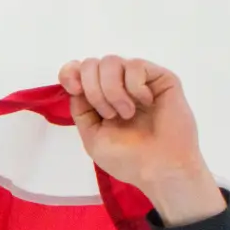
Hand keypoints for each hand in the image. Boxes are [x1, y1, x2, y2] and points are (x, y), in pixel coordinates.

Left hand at [57, 56, 222, 226]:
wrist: (159, 168)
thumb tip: (77, 86)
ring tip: (127, 114)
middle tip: (109, 115)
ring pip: (111, 62)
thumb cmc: (128, 158)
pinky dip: (134, 86)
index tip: (74, 89)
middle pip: (91, 64)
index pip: (77, 71)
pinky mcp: (159, 77)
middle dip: (93, 89)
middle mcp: (117, 86)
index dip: (70, 72)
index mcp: (100, 100)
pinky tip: (145, 103)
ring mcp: (138, 80)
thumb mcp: (93, 138)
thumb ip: (81, 111)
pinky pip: (135, 66)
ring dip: (113, 91)